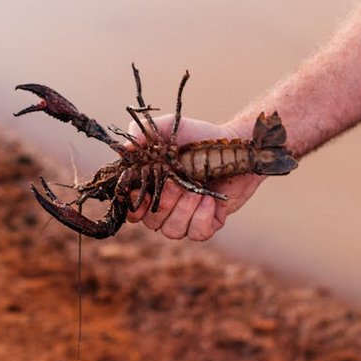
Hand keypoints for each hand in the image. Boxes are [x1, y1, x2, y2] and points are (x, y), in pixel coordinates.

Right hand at [126, 114, 263, 240]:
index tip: (142, 191)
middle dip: (165, 202)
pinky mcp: (208, 222)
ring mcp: (186, 216)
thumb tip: (125, 148)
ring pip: (172, 231)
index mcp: (150, 186)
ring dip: (185, 210)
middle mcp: (165, 205)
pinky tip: (210, 199)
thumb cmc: (200, 136)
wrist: (236, 144)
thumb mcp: (170, 127)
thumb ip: (144, 131)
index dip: (134, 206)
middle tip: (178, 182)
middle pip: (151, 222)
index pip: (131, 209)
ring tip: (198, 189)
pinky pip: (197, 234)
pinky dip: (202, 217)